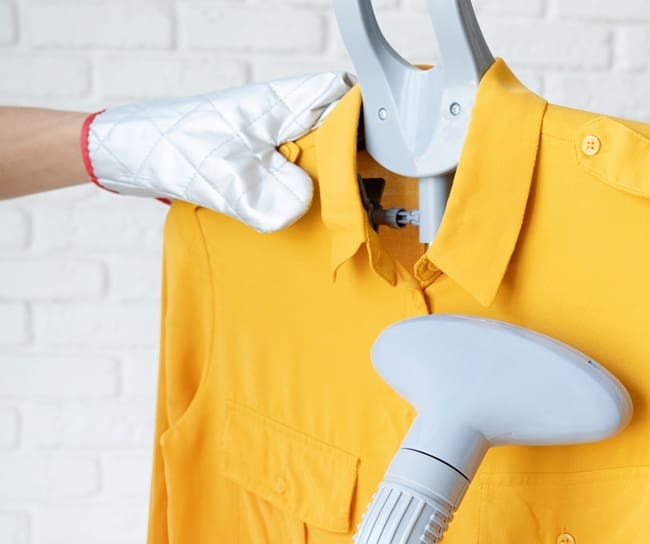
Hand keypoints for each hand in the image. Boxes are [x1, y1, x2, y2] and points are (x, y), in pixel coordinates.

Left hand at [81, 72, 355, 231]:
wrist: (131, 154)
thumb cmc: (175, 150)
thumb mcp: (227, 180)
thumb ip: (269, 198)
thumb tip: (304, 208)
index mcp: (278, 103)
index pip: (340, 92)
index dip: (365, 116)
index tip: (383, 151)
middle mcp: (279, 112)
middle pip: (335, 123)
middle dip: (353, 153)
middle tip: (363, 189)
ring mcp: (270, 132)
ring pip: (318, 146)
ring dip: (329, 174)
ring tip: (339, 205)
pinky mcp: (259, 152)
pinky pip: (297, 165)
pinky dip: (305, 186)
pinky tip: (304, 210)